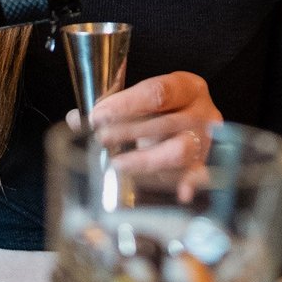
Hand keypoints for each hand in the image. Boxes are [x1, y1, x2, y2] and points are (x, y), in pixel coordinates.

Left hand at [83, 71, 221, 173]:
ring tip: (117, 164)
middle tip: (100, 138)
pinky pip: (198, 176)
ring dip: (145, 159)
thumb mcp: (144, 99)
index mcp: (187, 87)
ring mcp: (204, 141)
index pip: (158, 93)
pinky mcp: (204, 166)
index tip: (99, 114)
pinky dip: (189, 185)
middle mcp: (201, 112)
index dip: (126, 104)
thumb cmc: (165, 110)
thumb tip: (77, 120)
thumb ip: (113, 106)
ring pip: (179, 151)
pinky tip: (181, 193)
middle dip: (128, 131)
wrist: (195, 122)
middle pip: (166, 122)